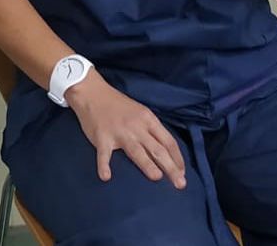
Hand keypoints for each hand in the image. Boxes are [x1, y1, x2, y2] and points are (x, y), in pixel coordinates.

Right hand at [66, 72, 186, 189]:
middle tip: (180, 184)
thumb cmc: (118, 105)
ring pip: (137, 151)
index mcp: (148, 120)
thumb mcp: (140, 112)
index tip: (183, 172)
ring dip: (147, 165)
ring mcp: (119, 133)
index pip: (168, 141)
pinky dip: (104, 166)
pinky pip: (104, 154)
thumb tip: (164, 150)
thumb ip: (151, 129)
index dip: (177, 158)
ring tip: (157, 177)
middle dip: (170, 167)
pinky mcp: (101, 138)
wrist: (92, 93)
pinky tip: (106, 177)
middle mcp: (137, 127)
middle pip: (157, 149)